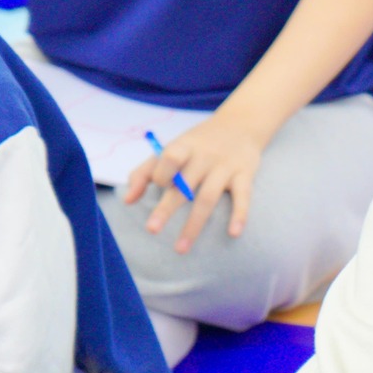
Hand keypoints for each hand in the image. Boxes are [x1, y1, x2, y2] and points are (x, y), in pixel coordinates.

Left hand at [121, 112, 268, 250]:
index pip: (169, 158)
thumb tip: (127, 201)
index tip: (160, 186)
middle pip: (184, 185)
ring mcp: (225, 166)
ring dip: (194, 224)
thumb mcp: (173, 148)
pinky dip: (240, 215)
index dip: (161, 174)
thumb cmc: (199, 142)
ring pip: (208, 197)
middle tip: (152, 230)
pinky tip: (233, 233)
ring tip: (181, 248)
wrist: (242, 123)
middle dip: (167, 208)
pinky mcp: (245, 174)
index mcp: (184, 147)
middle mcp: (205, 156)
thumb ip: (146, 172)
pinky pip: (243, 197)